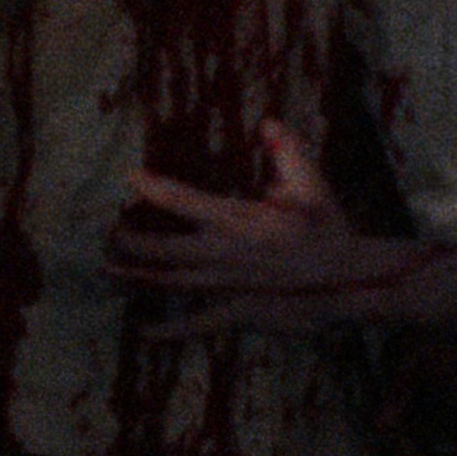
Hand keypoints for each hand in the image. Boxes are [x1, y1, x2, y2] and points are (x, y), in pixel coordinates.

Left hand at [105, 121, 406, 337]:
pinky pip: (197, 323)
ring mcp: (227, 285)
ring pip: (169, 282)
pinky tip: (144, 332)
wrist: (349, 282)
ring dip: (135, 276)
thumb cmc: (328, 230)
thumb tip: (269, 123)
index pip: (183, 199)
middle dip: (129, 239)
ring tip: (108, 269)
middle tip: (107, 230)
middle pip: (161, 247)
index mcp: (239, 218)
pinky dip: (169, 329)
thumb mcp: (311, 185)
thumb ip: (287, 152)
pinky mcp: (237, 311)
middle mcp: (224, 253)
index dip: (153, 186)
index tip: (130, 176)